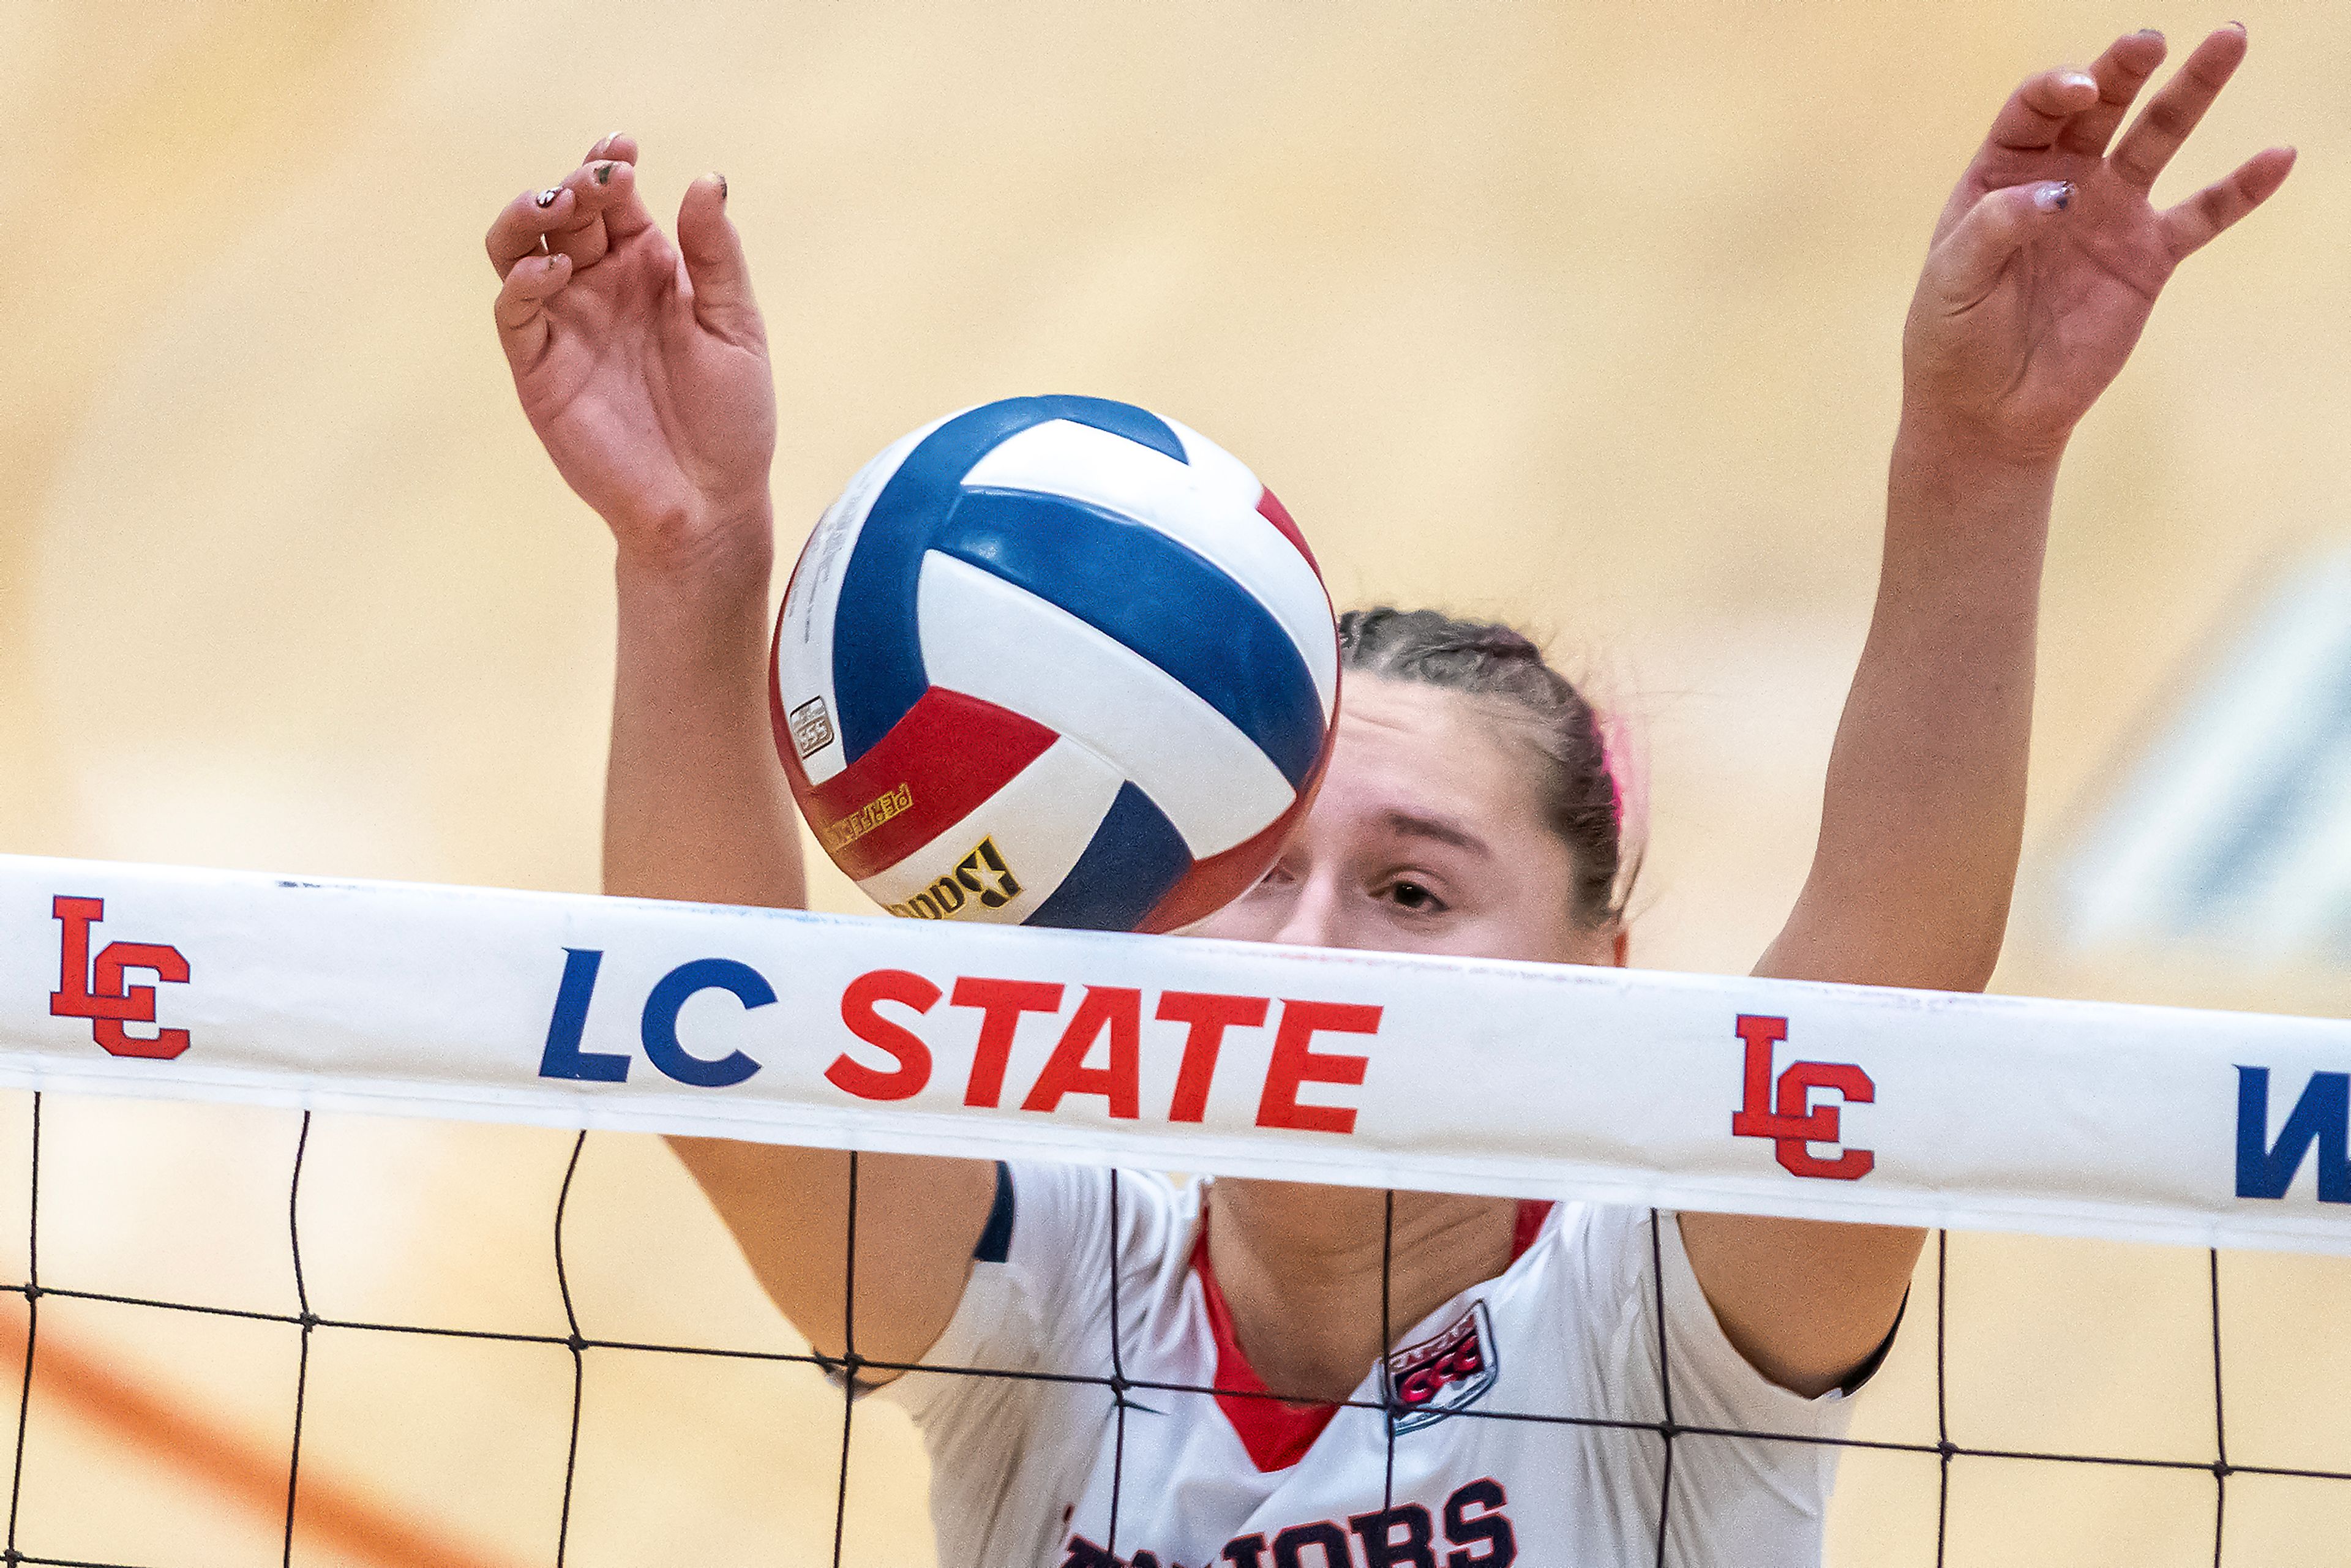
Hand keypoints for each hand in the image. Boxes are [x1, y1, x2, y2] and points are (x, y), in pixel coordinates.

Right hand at [487, 135, 778, 569]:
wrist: (710, 502)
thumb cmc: (731, 419)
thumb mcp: (735, 327)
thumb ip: (716, 256)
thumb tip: (705, 179)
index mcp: (647, 269)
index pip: (613, 199)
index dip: (608, 163)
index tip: (625, 146)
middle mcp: (599, 288)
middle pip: (563, 214)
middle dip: (575, 183)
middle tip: (602, 177)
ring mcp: (565, 326)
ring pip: (517, 248)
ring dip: (529, 216)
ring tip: (562, 203)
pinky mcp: (538, 369)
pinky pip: (515, 312)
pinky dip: (524, 280)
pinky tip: (556, 269)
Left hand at [1904, 26, 2293, 464]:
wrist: (1988, 410)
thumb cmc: (1952, 341)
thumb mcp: (1952, 282)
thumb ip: (1995, 229)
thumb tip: (2060, 194)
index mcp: (2001, 175)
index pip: (2035, 111)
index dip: (2058, 90)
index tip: (2080, 91)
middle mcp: (2061, 181)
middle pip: (2100, 108)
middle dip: (2123, 71)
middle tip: (2150, 42)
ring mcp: (2110, 214)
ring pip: (2157, 139)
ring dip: (2192, 91)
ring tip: (2228, 41)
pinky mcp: (2148, 257)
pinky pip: (2203, 215)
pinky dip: (2241, 188)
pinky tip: (2277, 157)